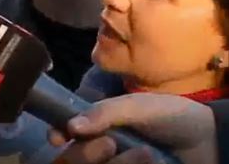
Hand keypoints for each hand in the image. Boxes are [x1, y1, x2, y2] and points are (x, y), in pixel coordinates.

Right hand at [48, 93, 216, 163]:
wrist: (207, 142)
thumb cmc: (170, 116)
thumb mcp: (138, 106)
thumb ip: (105, 111)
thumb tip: (71, 126)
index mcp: (96, 127)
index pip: (63, 132)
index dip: (56, 135)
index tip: (56, 138)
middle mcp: (100, 150)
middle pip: (73, 158)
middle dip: (86, 153)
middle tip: (111, 145)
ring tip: (148, 156)